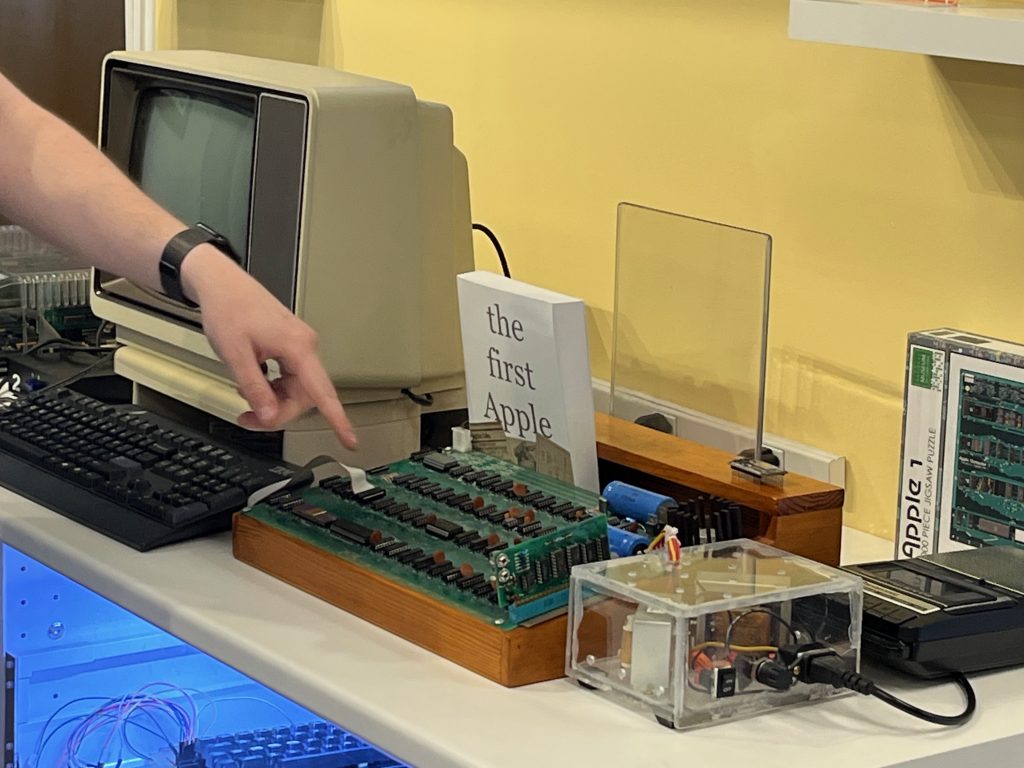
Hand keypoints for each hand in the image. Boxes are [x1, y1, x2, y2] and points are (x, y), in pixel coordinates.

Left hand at [181, 245, 356, 450]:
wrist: (221, 283)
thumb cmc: (228, 308)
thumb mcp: (236, 355)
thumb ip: (255, 388)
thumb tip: (270, 415)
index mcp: (298, 347)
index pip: (323, 392)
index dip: (337, 419)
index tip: (349, 440)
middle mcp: (305, 346)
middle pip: (305, 395)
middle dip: (279, 412)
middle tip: (249, 417)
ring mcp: (298, 345)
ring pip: (296, 388)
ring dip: (273, 400)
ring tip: (245, 396)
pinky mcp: (290, 345)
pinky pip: (289, 377)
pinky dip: (272, 387)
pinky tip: (254, 381)